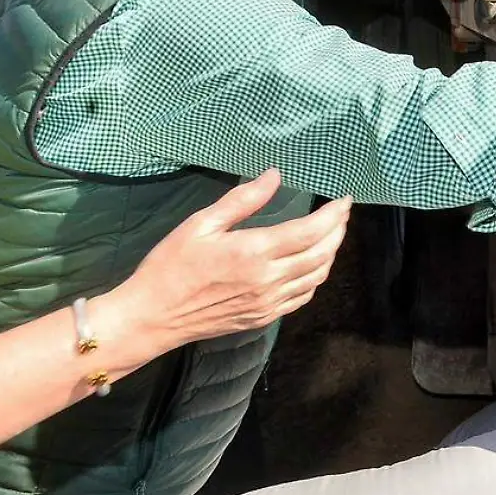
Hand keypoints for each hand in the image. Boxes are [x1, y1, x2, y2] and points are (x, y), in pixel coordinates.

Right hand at [101, 171, 350, 349]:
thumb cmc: (170, 266)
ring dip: (330, 253)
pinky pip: (302, 296)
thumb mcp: (201, 224)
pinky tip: (312, 265)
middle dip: (338, 231)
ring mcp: (269, 303)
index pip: (311, 231)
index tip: (344, 199)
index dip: (334, 214)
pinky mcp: (263, 318)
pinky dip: (315, 277)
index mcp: (255, 252)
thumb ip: (241, 200)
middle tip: (341, 213)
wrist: (151, 317)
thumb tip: (274, 175)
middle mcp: (269, 280)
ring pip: (317, 277)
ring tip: (332, 234)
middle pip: (322, 254)